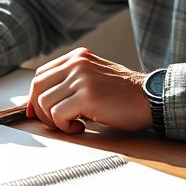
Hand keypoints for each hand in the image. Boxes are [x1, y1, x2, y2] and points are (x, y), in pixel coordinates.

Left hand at [26, 47, 151, 133]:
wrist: (150, 99)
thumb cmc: (124, 95)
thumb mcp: (94, 78)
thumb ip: (71, 83)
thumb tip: (40, 103)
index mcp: (78, 57)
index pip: (41, 74)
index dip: (34, 96)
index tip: (37, 112)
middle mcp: (78, 63)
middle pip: (37, 86)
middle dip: (40, 110)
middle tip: (56, 123)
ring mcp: (82, 78)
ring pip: (44, 102)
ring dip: (54, 121)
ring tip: (73, 124)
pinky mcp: (87, 95)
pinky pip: (57, 114)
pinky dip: (65, 127)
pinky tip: (80, 128)